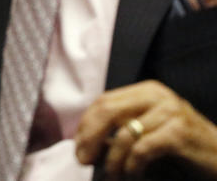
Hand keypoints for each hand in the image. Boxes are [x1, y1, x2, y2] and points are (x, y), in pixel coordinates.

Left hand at [75, 80, 216, 178]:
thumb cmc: (184, 145)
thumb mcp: (152, 128)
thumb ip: (124, 127)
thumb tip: (87, 142)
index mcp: (147, 90)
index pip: (103, 101)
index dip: (86, 125)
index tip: (78, 147)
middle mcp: (158, 96)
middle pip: (107, 111)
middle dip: (89, 138)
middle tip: (83, 160)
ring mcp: (170, 112)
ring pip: (124, 135)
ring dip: (112, 160)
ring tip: (112, 175)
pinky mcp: (180, 133)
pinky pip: (142, 149)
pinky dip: (132, 165)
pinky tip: (133, 174)